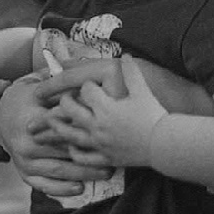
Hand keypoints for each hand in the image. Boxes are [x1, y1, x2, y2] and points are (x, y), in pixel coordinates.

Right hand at [0, 73, 113, 197]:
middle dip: (90, 158)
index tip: (107, 137)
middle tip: (114, 160)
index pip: (62, 130)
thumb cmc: (29, 99)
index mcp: (30, 121)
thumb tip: (91, 89)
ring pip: (58, 171)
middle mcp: (25, 143)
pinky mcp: (24, 173)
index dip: (86, 134)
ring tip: (106, 173)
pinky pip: (44, 185)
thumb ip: (64, 91)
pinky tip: (80, 188)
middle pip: (64, 154)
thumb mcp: (42, 89)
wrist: (4, 114)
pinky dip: (62, 189)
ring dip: (83, 175)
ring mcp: (23, 161)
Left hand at [53, 56, 166, 170]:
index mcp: (105, 106)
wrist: (164, 144)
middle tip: (63, 98)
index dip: (86, 85)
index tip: (88, 85)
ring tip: (49, 120)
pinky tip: (71, 147)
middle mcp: (97, 124)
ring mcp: (99, 143)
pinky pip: (83, 157)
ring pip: (70, 134)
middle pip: (70, 110)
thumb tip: (127, 55)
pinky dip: (74, 152)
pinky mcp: (105, 158)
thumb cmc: (153, 116)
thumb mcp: (142, 91)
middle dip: (65, 101)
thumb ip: (132, 72)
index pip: (86, 90)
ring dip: (57, 126)